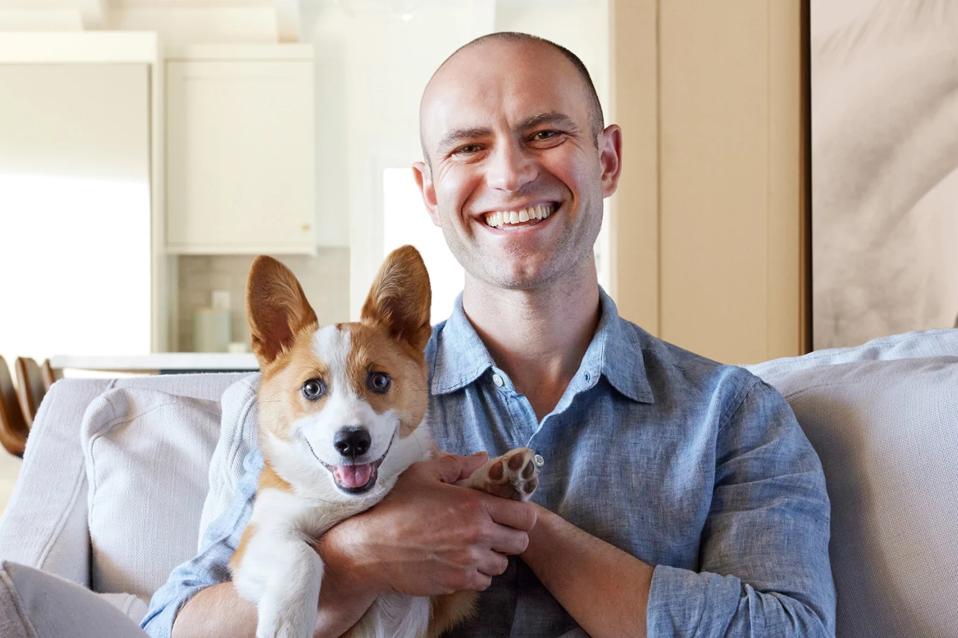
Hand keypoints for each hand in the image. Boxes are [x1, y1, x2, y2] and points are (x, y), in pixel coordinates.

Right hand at [318, 453, 537, 596]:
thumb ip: (457, 465)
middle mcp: (477, 535)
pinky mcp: (457, 582)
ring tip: (474, 546)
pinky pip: (484, 581)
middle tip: (494, 530)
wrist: (369, 548)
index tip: (509, 511)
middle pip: (520, 542)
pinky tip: (461, 561)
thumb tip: (483, 458)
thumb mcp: (423, 474)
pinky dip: (477, 573)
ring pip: (502, 564)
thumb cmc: (394, 506)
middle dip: (511, 535)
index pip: (525, 515)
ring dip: (493, 555)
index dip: (521, 513)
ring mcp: (468, 562)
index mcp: (474, 505)